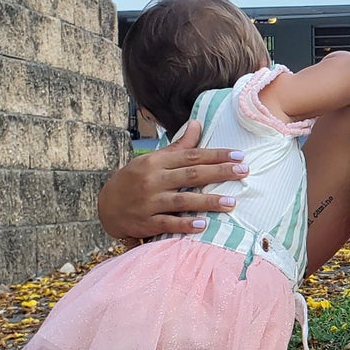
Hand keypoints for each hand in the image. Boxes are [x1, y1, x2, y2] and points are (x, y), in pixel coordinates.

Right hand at [97, 121, 248, 239]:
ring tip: (232, 203)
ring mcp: (150, 202)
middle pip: (191, 175)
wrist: (106, 206)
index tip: (239, 156)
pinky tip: (203, 225)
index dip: (216, 155)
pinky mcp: (147, 222)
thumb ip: (178, 146)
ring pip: (183, 200)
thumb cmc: (136, 179)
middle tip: (244, 172)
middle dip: (219, 172)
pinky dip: (185, 224)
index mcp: (157, 161)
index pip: (192, 155)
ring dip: (209, 202)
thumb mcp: (153, 159)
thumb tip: (197, 123)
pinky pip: (168, 223)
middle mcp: (154, 180)